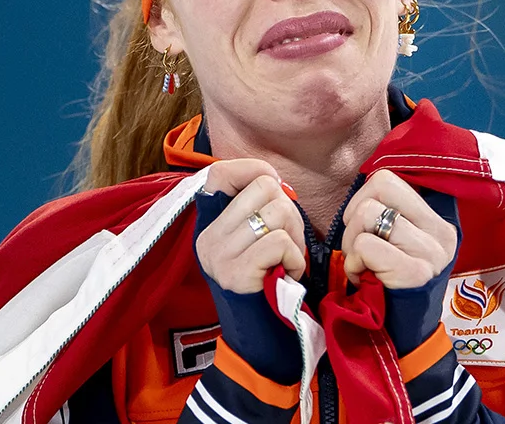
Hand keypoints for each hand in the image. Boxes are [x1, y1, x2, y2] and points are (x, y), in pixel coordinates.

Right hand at [195, 159, 306, 293]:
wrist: (260, 334)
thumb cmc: (267, 278)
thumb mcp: (255, 239)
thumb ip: (259, 208)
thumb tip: (276, 181)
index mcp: (209, 226)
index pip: (219, 174)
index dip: (253, 169)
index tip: (276, 189)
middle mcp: (208, 239)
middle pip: (263, 187)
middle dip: (289, 210)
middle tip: (289, 239)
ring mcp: (219, 257)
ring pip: (277, 212)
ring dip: (296, 236)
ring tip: (288, 259)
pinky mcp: (237, 274)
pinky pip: (280, 242)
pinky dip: (295, 258)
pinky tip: (288, 274)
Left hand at [339, 169, 457, 289]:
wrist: (406, 336)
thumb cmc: (393, 283)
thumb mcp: (404, 244)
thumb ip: (393, 213)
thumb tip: (365, 184)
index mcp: (439, 221)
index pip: (388, 179)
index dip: (364, 196)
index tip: (365, 224)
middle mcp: (441, 233)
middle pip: (379, 187)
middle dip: (355, 216)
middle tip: (360, 246)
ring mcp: (430, 253)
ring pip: (368, 215)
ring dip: (352, 244)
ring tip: (363, 265)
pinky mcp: (415, 273)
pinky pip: (365, 246)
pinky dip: (353, 263)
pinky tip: (365, 279)